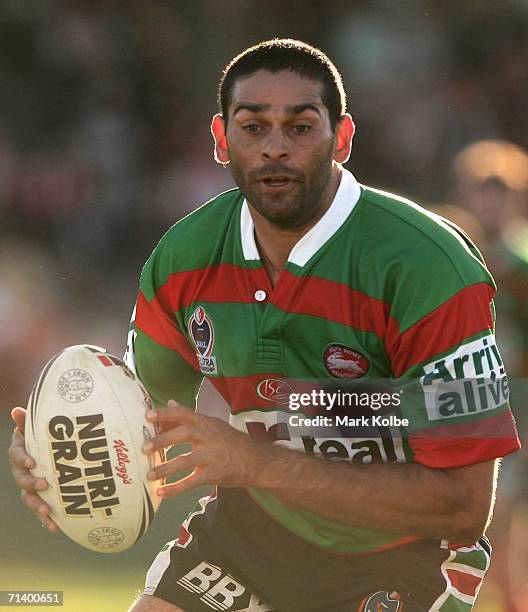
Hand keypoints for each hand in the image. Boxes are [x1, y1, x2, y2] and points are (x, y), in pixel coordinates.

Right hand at [8, 407, 58, 531]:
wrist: (59, 449)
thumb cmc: (50, 434)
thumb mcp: (42, 426)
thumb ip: (31, 420)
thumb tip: (16, 411)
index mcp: (21, 451)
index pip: (15, 455)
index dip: (22, 458)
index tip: (31, 462)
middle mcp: (22, 470)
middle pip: (21, 479)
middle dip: (31, 483)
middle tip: (44, 485)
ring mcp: (31, 485)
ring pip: (29, 497)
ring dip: (37, 505)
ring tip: (48, 511)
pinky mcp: (42, 497)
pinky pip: (41, 510)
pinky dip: (46, 519)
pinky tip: (54, 527)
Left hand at [142, 399, 266, 496]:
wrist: (256, 461)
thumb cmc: (231, 441)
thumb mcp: (213, 424)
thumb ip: (191, 416)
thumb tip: (171, 402)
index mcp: (206, 423)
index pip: (184, 414)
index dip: (166, 413)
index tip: (148, 415)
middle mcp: (209, 436)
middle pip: (184, 434)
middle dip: (163, 440)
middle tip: (144, 448)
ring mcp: (211, 456)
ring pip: (185, 461)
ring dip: (165, 469)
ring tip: (149, 475)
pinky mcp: (213, 474)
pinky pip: (191, 482)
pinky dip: (175, 489)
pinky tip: (161, 493)